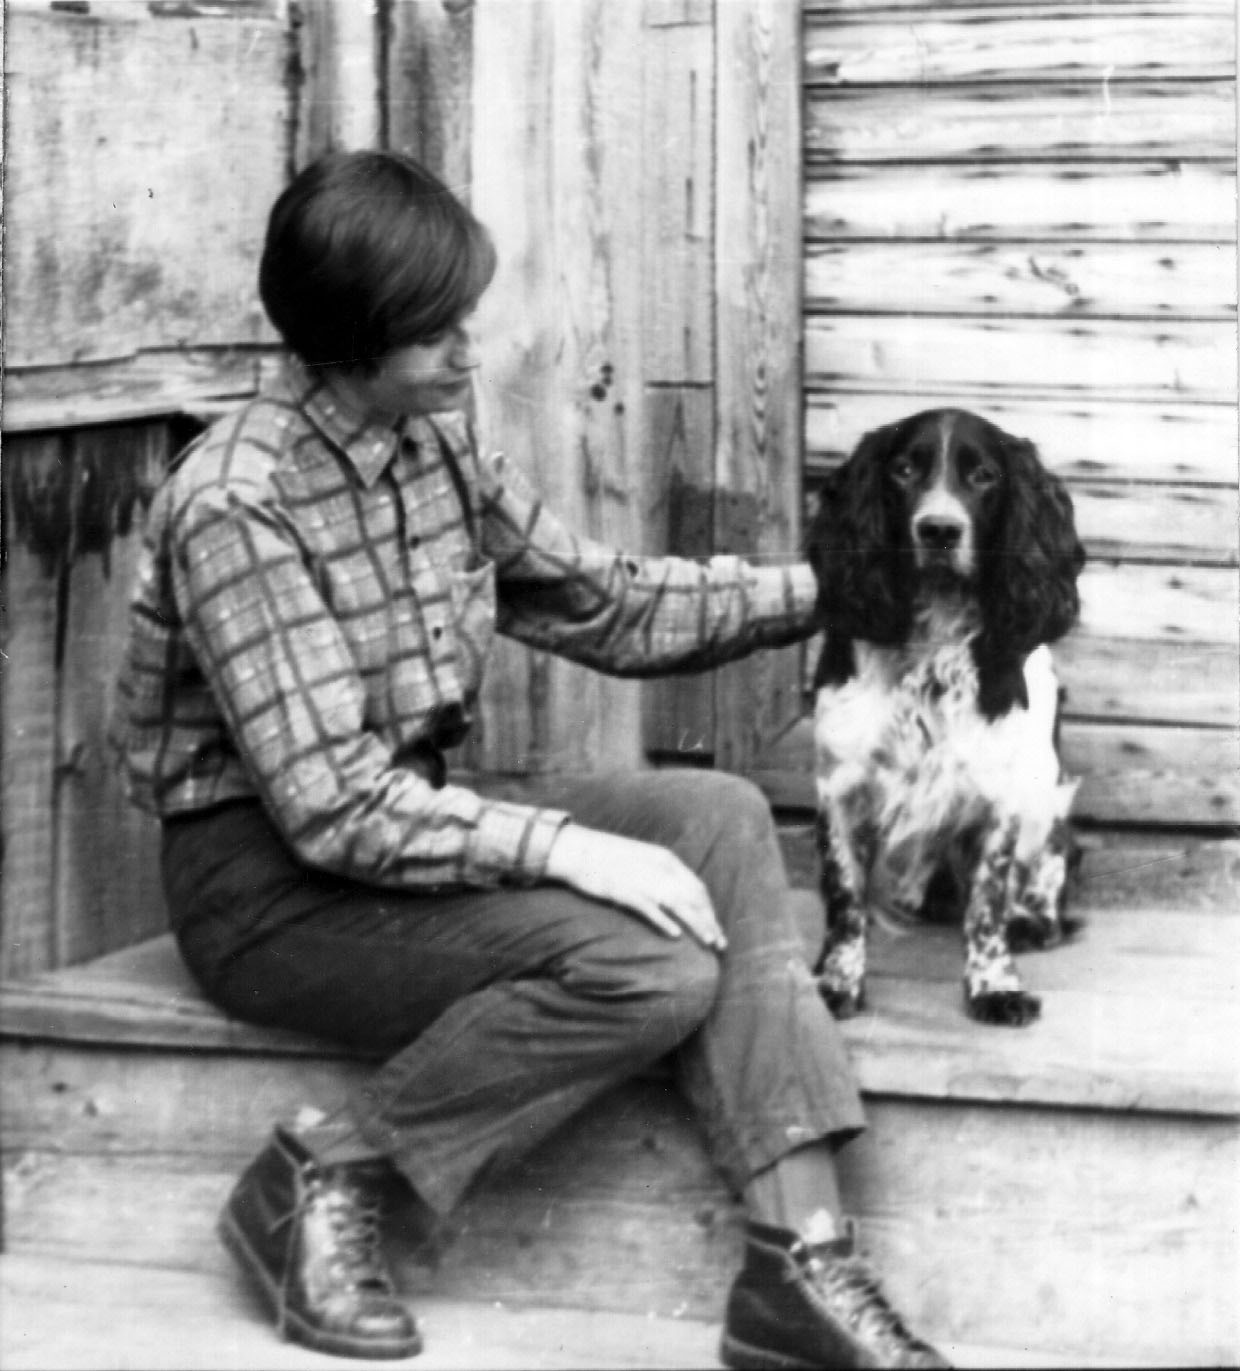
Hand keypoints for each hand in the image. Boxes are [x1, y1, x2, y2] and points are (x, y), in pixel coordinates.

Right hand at [544, 825, 726, 951]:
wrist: (577, 849)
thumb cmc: (607, 857)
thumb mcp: (641, 860)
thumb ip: (659, 874)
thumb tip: (675, 894)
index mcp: (666, 859)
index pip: (697, 887)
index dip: (709, 908)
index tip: (715, 926)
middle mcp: (660, 869)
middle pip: (693, 898)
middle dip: (710, 921)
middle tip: (720, 944)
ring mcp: (644, 880)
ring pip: (679, 905)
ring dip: (697, 925)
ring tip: (709, 942)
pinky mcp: (626, 891)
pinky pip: (651, 909)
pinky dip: (665, 922)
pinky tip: (676, 936)